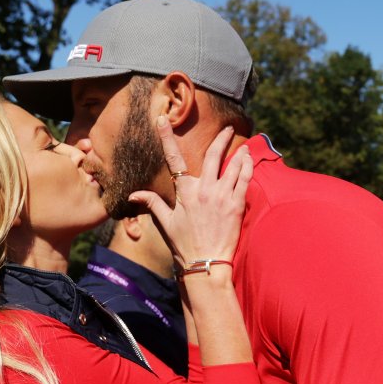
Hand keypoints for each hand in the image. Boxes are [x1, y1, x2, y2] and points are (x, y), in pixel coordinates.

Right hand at [129, 117, 252, 264]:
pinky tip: (249, 160)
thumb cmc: (184, 245)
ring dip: (239, 152)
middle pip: (213, 155)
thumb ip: (152, 203)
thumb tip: (132, 195)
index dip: (167, 138)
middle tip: (227, 128)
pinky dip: (248, 166)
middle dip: (220, 138)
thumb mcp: (165, 223)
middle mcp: (204, 190)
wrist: (205, 263)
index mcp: (185, 192)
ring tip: (244, 146)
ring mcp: (222, 196)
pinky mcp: (237, 204)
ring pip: (233, 165)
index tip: (163, 120)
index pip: (174, 159)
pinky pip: (245, 179)